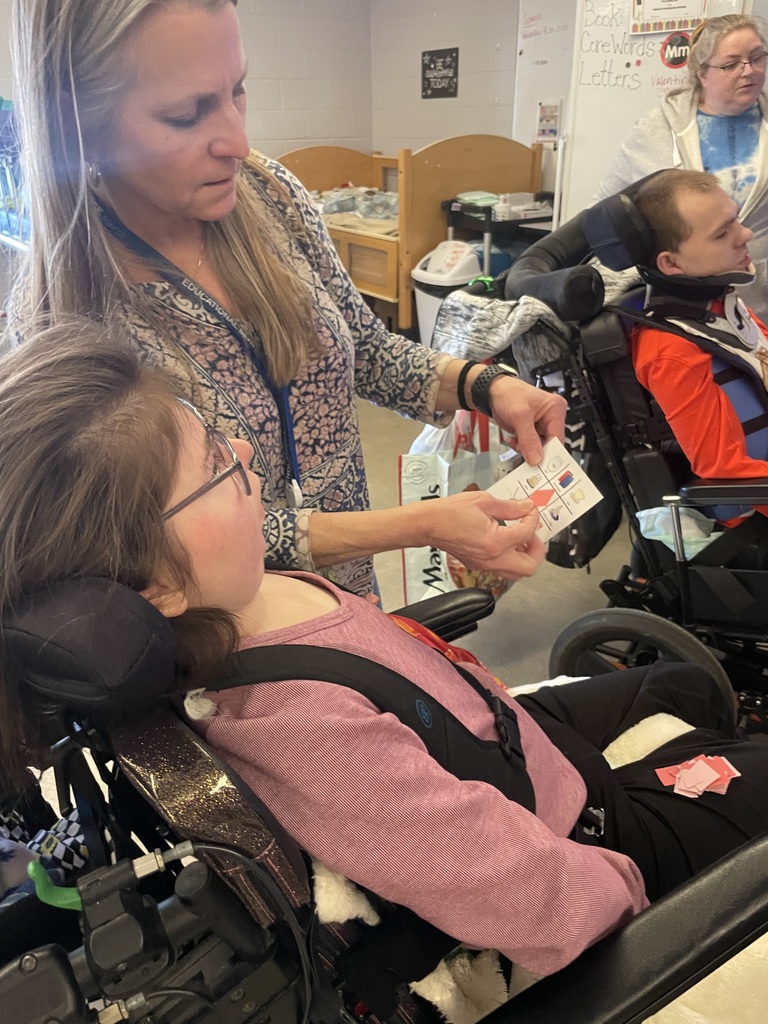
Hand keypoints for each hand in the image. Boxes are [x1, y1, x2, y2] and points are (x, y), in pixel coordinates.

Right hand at [415, 492, 545, 579]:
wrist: (429, 524)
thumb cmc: (449, 513)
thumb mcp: (485, 501)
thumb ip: (511, 507)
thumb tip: (526, 507)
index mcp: (495, 542)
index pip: (527, 534)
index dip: (533, 519)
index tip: (531, 511)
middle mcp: (492, 558)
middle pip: (529, 567)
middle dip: (538, 550)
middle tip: (534, 534)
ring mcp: (485, 565)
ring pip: (517, 572)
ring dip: (526, 556)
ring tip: (523, 539)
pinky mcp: (479, 565)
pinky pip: (504, 568)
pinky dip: (512, 557)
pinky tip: (508, 541)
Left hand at [487, 376, 566, 465]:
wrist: (491, 392)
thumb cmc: (507, 393)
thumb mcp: (519, 416)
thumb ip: (528, 439)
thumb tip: (536, 458)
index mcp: (555, 409)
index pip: (558, 437)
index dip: (549, 452)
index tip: (540, 464)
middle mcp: (551, 417)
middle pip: (549, 444)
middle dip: (535, 451)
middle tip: (525, 455)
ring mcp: (541, 425)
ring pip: (539, 447)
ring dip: (526, 448)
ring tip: (515, 441)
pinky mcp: (531, 430)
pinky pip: (530, 446)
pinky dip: (520, 446)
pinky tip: (513, 439)